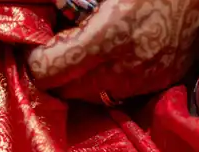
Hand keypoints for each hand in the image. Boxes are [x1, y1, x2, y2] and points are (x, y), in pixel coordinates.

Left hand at [28, 0, 198, 101]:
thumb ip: (73, 5)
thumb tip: (50, 12)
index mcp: (109, 36)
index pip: (48, 71)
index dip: (35, 60)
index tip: (36, 48)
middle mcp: (125, 66)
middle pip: (66, 90)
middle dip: (56, 73)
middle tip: (57, 51)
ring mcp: (146, 78)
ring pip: (92, 95)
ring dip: (81, 79)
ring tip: (84, 54)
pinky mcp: (162, 81)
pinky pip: (121, 91)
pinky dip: (109, 79)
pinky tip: (114, 57)